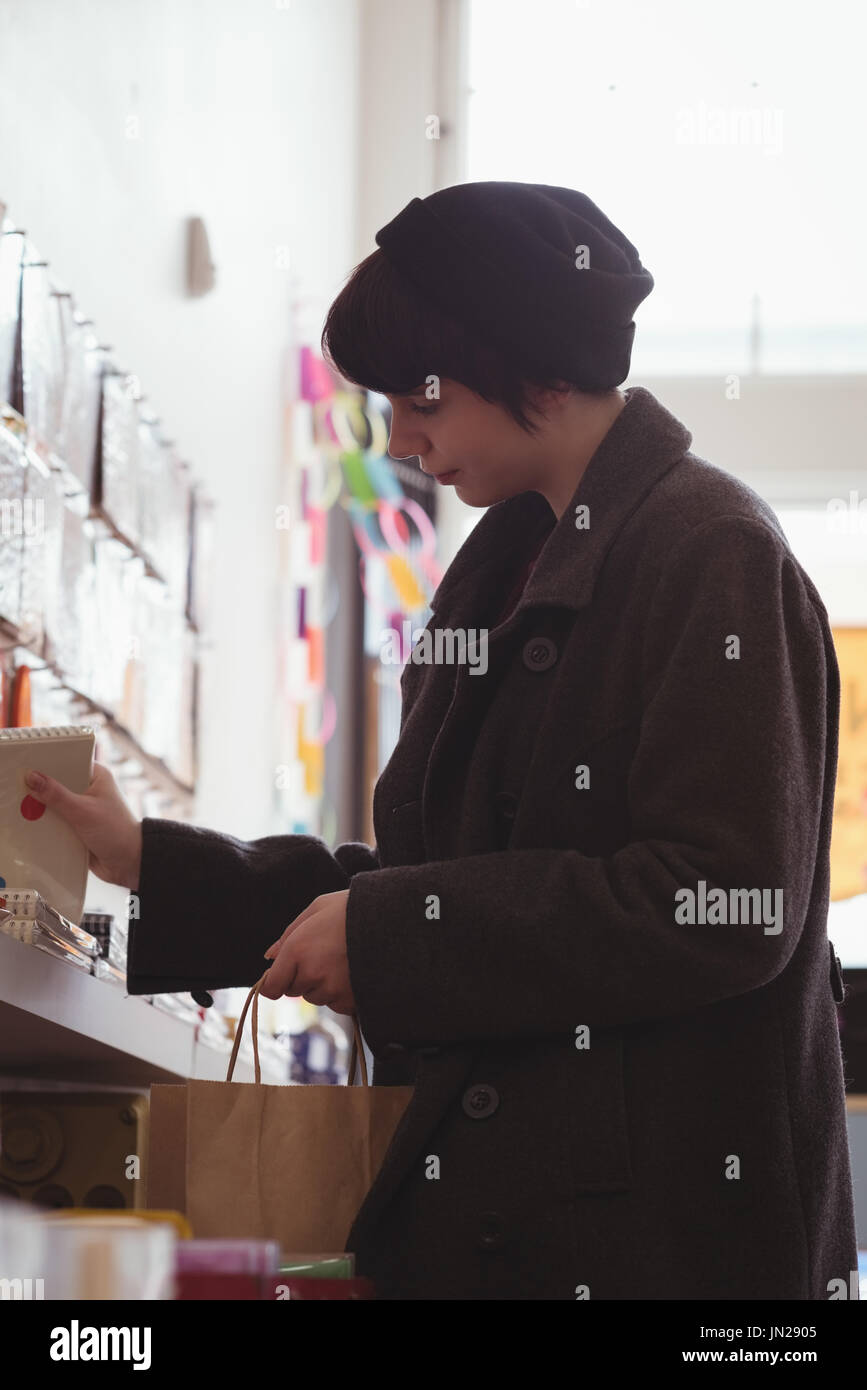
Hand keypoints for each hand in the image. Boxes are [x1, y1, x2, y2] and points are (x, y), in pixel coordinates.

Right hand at [23, 762, 142, 889]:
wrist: (129, 864)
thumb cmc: (117, 832)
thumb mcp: (83, 811)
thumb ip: (56, 795)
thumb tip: (32, 777)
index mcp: (95, 776)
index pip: (66, 761)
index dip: (46, 763)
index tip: (23, 763)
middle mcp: (87, 789)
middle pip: (56, 784)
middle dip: (38, 788)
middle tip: (13, 787)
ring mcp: (80, 809)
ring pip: (53, 804)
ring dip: (39, 809)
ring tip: (14, 806)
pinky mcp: (75, 826)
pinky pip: (55, 822)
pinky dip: (44, 824)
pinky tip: (25, 825)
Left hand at [259, 890, 354, 1014]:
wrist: (393, 919)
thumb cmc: (352, 909)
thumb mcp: (317, 909)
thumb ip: (289, 934)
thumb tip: (270, 956)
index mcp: (297, 950)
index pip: (271, 987)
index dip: (273, 983)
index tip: (280, 977)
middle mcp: (311, 973)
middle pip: (294, 991)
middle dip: (303, 976)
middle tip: (325, 954)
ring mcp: (332, 990)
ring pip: (316, 997)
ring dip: (323, 985)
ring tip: (343, 960)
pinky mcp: (350, 1001)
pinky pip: (336, 1004)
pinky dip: (342, 993)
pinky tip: (353, 971)